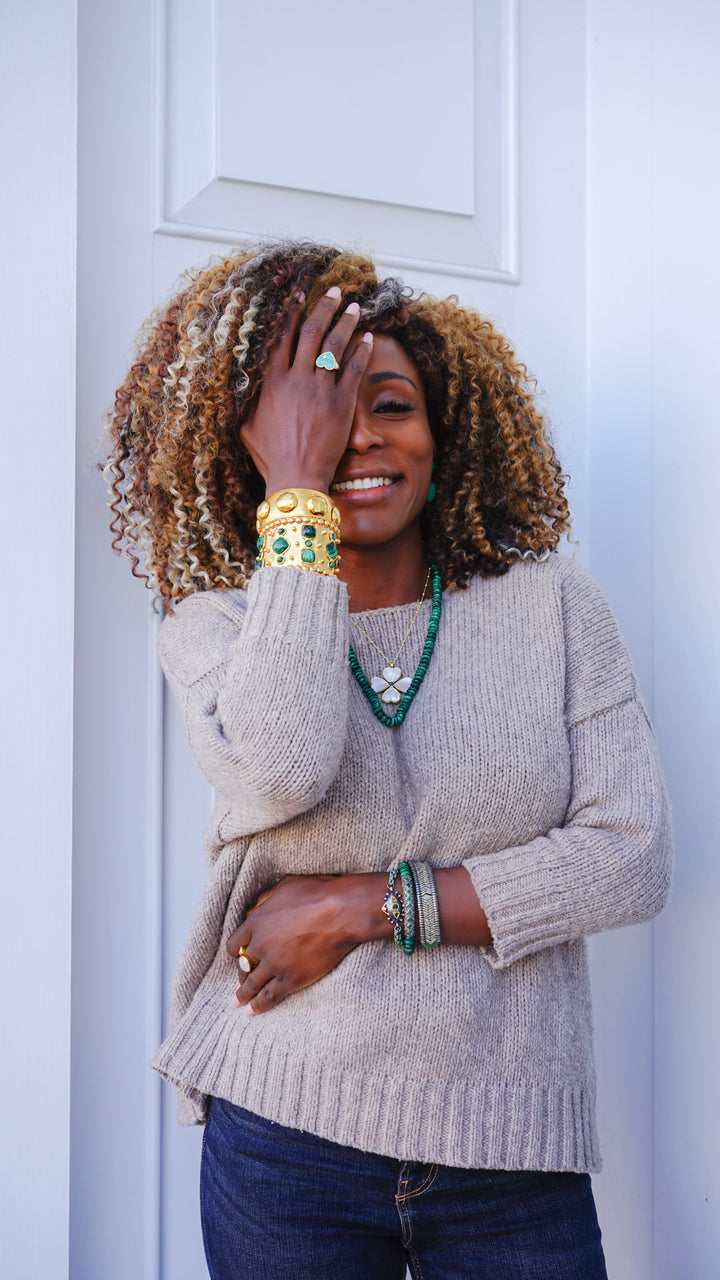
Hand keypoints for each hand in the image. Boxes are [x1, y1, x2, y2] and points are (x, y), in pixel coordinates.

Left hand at [227, 874, 380, 1013]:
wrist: (341, 912)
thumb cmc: (317, 894)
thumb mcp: (285, 887)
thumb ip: (266, 900)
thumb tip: (254, 910)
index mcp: (256, 922)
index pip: (234, 943)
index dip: (235, 952)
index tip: (238, 957)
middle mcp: (260, 945)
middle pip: (243, 966)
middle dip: (240, 976)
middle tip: (239, 984)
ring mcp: (275, 964)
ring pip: (252, 984)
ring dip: (243, 995)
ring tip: (237, 1003)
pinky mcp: (291, 979)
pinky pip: (269, 996)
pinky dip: (258, 1006)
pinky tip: (252, 1012)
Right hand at [239, 286, 373, 494]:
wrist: (296, 477)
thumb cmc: (271, 457)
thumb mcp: (248, 427)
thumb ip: (249, 402)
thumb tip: (243, 388)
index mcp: (272, 381)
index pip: (282, 336)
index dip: (291, 311)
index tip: (299, 294)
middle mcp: (296, 379)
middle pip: (312, 331)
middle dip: (324, 306)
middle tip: (333, 291)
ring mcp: (320, 389)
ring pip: (335, 344)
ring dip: (346, 321)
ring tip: (354, 307)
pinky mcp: (342, 403)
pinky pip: (354, 368)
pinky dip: (361, 350)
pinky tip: (368, 338)